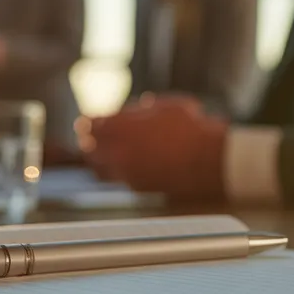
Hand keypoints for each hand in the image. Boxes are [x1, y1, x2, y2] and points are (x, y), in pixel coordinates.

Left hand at [87, 98, 229, 200]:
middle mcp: (119, 150)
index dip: (88, 123)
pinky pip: (119, 180)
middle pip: (90, 148)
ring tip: (98, 156)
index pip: (93, 124)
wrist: (208, 159)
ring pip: (100, 169)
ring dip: (98, 161)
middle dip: (89, 142)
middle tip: (86, 139)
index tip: (85, 122)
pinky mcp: (138, 187)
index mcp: (123, 126)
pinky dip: (117, 172)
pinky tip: (122, 167)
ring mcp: (127, 171)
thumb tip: (141, 106)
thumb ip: (149, 107)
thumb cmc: (193, 128)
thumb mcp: (169, 106)